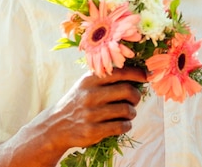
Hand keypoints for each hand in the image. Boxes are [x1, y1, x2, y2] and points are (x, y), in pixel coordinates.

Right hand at [0, 67, 146, 166]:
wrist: (55, 126)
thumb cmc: (78, 101)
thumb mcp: (86, 84)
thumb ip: (106, 77)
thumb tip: (136, 71)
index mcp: (90, 80)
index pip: (120, 72)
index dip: (137, 73)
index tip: (147, 76)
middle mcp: (90, 95)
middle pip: (127, 91)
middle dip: (136, 96)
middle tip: (135, 99)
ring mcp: (91, 114)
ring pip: (127, 110)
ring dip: (132, 112)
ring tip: (128, 113)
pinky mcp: (93, 131)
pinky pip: (121, 127)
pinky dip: (126, 125)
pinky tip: (123, 124)